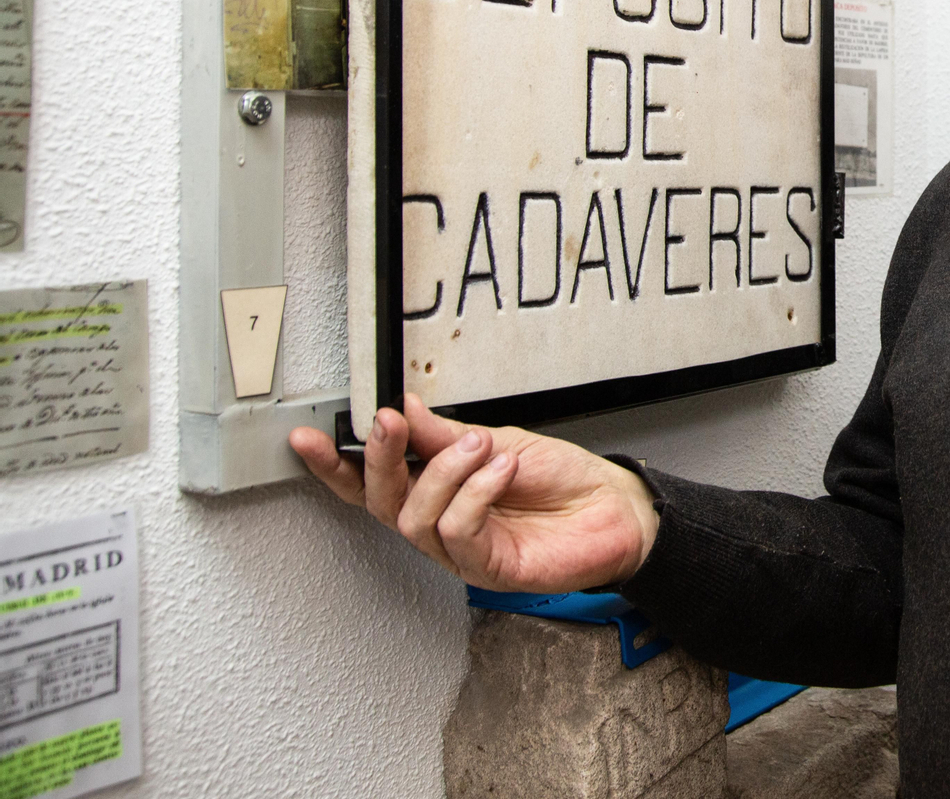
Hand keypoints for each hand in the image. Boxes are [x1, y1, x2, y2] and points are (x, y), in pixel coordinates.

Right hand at [289, 395, 660, 592]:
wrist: (616, 506)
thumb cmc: (562, 478)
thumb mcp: (499, 440)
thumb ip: (444, 434)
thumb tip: (402, 408)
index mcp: (437, 491)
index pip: (372, 484)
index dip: (336, 466)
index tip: (306, 437)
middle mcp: (441, 525)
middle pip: (382, 503)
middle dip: (378, 459)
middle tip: (386, 422)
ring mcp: (462, 551)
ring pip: (416, 518)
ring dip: (446, 473)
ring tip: (483, 446)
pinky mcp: (489, 568)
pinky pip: (458, 533)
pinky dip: (475, 493)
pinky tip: (501, 470)